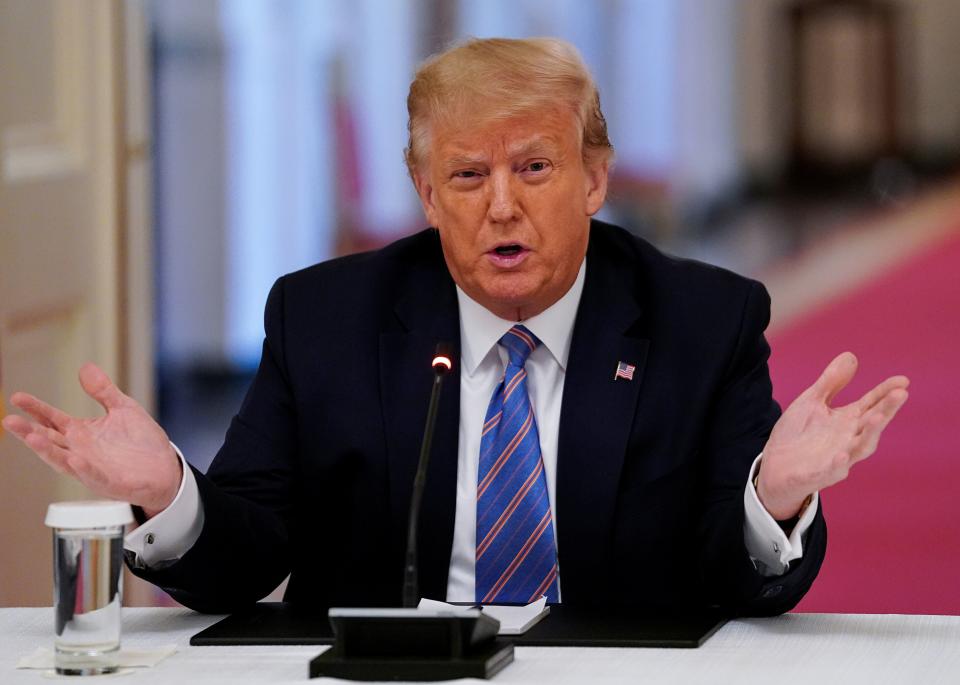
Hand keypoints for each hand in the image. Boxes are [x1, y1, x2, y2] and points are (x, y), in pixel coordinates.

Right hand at [2, 363, 181, 516]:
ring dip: (46, 450)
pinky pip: (93, 475)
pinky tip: (74, 458)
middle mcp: (81, 451)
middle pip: (49, 440)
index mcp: (83, 433)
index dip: (36, 409)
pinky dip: (83, 468)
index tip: (17, 398)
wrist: (165, 468)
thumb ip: (103, 391)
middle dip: (29, 431)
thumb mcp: (123, 409)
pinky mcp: (109, 482)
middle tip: (9, 420)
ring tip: (31, 437)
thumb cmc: (142, 442)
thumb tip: (85, 367)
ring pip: (63, 459)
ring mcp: (92, 468)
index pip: (53, 419)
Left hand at [757, 352, 908, 519]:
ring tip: (877, 417)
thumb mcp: (812, 402)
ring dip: (869, 434)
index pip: (871, 404)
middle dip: (885, 410)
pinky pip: (830, 472)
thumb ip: (831, 383)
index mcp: (847, 421)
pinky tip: (841, 457)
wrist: (774, 467)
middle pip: (871, 425)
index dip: (886, 393)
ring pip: (858, 449)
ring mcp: (835, 460)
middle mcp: (847, 440)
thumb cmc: (798, 433)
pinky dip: (837, 466)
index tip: (903, 380)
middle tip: (900, 393)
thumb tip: (851, 355)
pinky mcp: (817, 476)